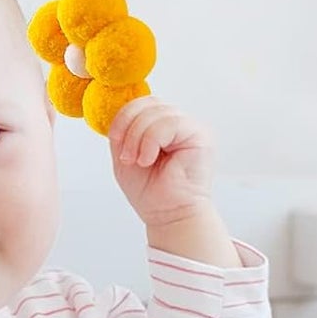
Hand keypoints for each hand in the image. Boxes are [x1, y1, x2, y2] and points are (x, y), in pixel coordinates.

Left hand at [107, 97, 238, 265]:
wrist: (167, 215)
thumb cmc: (150, 191)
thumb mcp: (125, 154)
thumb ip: (122, 131)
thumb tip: (116, 111)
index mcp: (161, 126)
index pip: (143, 102)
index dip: (125, 116)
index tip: (115, 140)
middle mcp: (178, 123)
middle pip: (149, 103)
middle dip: (130, 128)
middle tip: (127, 156)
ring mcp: (190, 128)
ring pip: (157, 113)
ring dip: (139, 138)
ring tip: (139, 162)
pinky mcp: (200, 135)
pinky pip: (170, 123)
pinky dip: (152, 141)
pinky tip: (149, 159)